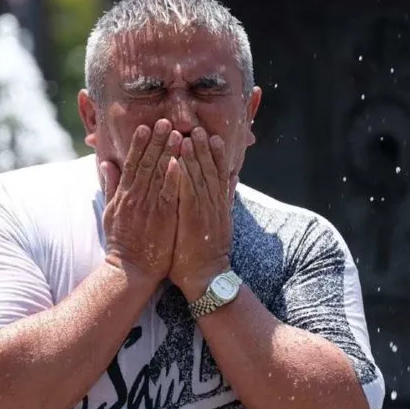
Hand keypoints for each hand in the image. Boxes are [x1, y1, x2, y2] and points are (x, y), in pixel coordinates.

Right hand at [102, 119, 181, 282]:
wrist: (131, 270)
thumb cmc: (121, 243)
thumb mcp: (110, 212)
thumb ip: (111, 186)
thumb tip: (106, 163)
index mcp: (124, 195)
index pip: (132, 164)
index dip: (139, 144)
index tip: (146, 127)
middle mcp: (135, 197)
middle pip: (147, 164)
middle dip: (156, 141)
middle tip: (165, 122)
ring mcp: (149, 207)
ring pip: (158, 174)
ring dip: (167, 152)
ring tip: (176, 133)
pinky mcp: (162, 218)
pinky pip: (168, 194)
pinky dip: (172, 177)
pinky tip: (178, 161)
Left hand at [170, 128, 232, 300]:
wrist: (207, 279)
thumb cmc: (206, 255)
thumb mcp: (218, 226)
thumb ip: (222, 204)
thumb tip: (231, 184)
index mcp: (219, 208)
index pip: (219, 176)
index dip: (216, 156)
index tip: (212, 137)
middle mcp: (215, 207)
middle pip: (212, 172)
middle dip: (205, 150)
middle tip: (200, 129)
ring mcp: (206, 212)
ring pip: (201, 178)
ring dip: (196, 156)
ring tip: (190, 136)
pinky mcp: (194, 220)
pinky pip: (189, 193)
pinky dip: (185, 175)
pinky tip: (178, 161)